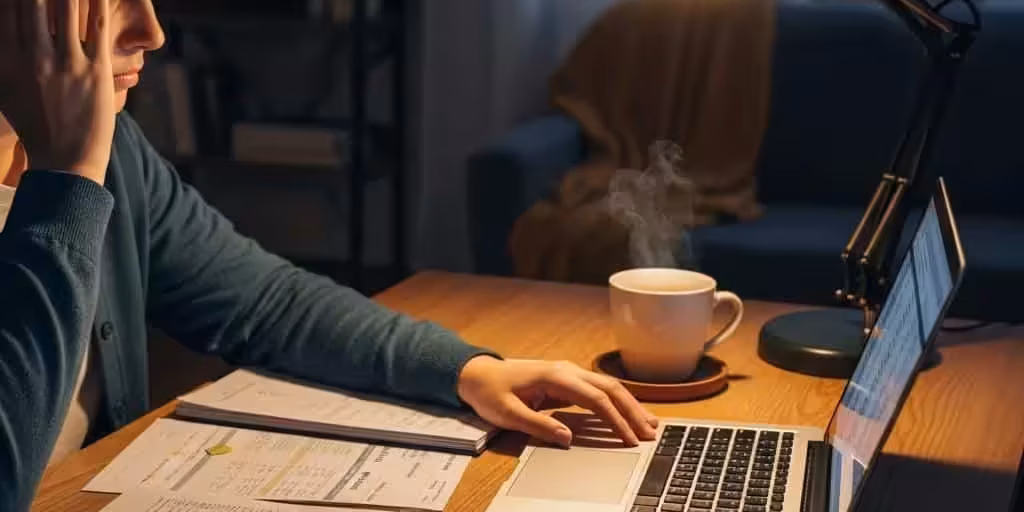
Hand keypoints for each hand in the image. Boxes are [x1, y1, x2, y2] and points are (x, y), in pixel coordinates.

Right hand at [0, 0, 114, 183]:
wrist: (65, 162)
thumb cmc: (36, 123)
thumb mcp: (5, 87)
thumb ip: (4, 54)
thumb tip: (7, 27)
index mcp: (6, 59)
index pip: (7, 8)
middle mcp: (31, 57)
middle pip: (33, 1)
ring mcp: (64, 63)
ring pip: (65, 6)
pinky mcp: (95, 72)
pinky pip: (97, 26)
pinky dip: (97, 1)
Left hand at [457, 356, 658, 447]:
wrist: (478, 373)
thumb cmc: (491, 392)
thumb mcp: (508, 413)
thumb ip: (538, 425)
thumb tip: (567, 437)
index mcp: (555, 377)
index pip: (595, 398)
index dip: (615, 419)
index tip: (629, 438)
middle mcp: (567, 370)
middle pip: (609, 388)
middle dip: (632, 411)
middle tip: (651, 433)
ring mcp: (569, 373)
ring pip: (608, 387)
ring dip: (629, 405)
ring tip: (650, 425)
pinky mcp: (568, 381)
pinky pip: (598, 391)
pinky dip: (616, 403)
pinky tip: (628, 415)